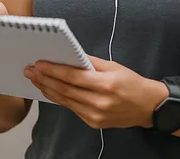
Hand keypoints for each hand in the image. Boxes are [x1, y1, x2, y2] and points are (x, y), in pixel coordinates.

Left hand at [24, 56, 167, 129]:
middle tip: (31, 71)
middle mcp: (100, 102)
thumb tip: (70, 56)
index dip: (54, 70)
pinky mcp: (93, 123)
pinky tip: (51, 90)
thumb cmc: (132, 83)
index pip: (74, 77)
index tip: (40, 64)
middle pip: (66, 90)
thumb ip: (91, 63)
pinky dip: (59, 98)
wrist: (148, 107)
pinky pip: (72, 108)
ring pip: (65, 101)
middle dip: (46, 79)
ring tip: (36, 80)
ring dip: (48, 89)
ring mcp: (96, 115)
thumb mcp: (114, 66)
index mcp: (106, 84)